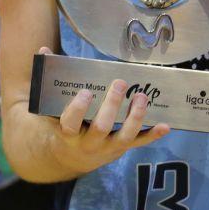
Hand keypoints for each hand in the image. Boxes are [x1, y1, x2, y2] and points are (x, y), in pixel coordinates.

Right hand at [39, 47, 170, 174]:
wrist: (71, 157)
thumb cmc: (63, 123)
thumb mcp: (51, 108)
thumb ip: (48, 82)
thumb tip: (42, 51)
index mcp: (68, 134)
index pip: (70, 124)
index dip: (77, 110)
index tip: (86, 92)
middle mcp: (88, 144)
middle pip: (100, 127)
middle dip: (111, 106)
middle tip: (119, 84)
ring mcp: (107, 148)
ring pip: (123, 136)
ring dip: (135, 117)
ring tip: (142, 96)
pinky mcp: (122, 149)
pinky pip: (139, 143)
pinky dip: (153, 135)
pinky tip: (165, 125)